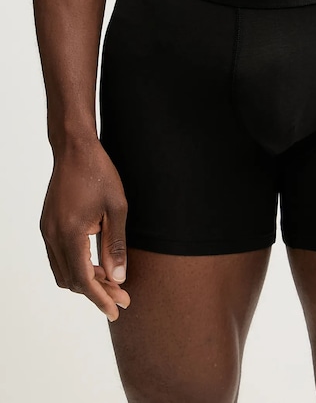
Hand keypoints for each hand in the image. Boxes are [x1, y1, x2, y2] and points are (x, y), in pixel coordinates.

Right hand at [40, 135, 130, 320]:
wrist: (75, 149)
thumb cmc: (99, 173)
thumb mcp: (117, 208)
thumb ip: (116, 245)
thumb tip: (119, 278)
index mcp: (70, 233)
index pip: (84, 279)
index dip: (101, 298)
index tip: (116, 311)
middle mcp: (53, 235)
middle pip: (71, 280)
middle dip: (96, 292)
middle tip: (122, 296)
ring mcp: (47, 231)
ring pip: (62, 271)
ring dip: (85, 280)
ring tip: (112, 281)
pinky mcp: (47, 225)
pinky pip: (58, 257)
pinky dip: (76, 266)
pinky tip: (95, 263)